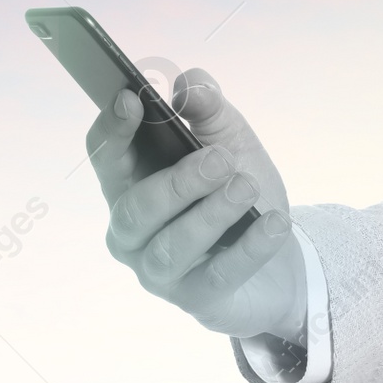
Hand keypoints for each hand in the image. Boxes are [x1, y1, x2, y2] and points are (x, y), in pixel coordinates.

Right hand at [87, 68, 305, 341]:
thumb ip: (211, 112)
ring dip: (211, 213)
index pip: (104, 157)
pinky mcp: (198, 300)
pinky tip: (274, 222)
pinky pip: (219, 275)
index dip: (113, 129)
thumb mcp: (233, 145)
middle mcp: (132, 231)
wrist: (277, 264)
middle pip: (136, 207)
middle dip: (178, 182)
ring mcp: (160, 271)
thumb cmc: (239, 197)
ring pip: (170, 245)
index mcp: (130, 184)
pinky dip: (249, 247)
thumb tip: (192, 83)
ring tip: (247, 187)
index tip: (132, 99)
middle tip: (222, 159)